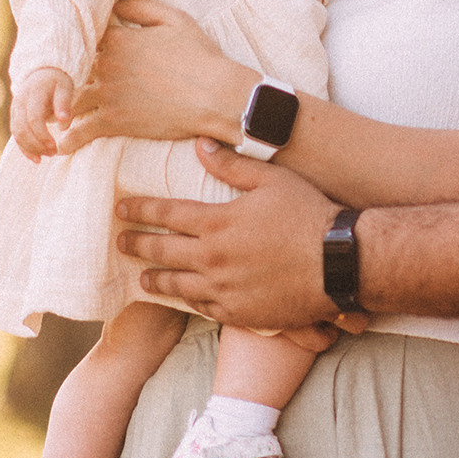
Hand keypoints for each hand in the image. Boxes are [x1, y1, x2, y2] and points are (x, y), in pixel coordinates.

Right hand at [11, 68, 72, 159]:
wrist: (42, 72)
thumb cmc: (58, 82)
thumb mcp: (65, 87)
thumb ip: (64, 104)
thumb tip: (64, 124)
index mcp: (33, 94)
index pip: (33, 119)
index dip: (42, 135)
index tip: (54, 147)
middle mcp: (20, 102)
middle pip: (22, 129)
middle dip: (36, 145)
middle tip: (53, 153)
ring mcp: (15, 110)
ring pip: (17, 133)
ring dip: (30, 148)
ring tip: (46, 157)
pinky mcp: (15, 117)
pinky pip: (16, 135)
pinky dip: (24, 148)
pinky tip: (36, 158)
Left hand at [61, 0, 254, 152]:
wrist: (214, 95)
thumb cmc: (200, 56)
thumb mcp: (175, 19)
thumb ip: (142, 6)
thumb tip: (118, 2)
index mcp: (119, 38)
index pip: (86, 37)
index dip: (80, 43)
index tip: (75, 49)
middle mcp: (106, 65)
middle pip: (71, 69)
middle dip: (60, 78)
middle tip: (49, 86)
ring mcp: (108, 94)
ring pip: (69, 100)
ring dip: (57, 110)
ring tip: (49, 117)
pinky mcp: (114, 121)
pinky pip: (81, 131)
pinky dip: (69, 140)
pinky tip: (60, 145)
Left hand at [116, 137, 342, 327]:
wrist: (338, 263)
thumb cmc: (309, 215)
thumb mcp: (272, 180)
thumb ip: (233, 166)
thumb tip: (201, 145)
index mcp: (218, 222)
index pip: (166, 214)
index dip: (140, 210)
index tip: (121, 209)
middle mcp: (213, 258)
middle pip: (163, 251)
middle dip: (137, 244)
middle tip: (120, 242)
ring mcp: (224, 288)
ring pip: (176, 285)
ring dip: (155, 280)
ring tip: (143, 278)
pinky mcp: (239, 312)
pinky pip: (203, 307)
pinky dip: (187, 301)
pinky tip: (183, 297)